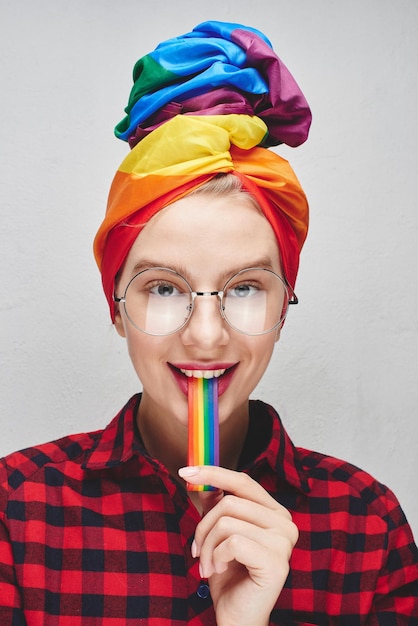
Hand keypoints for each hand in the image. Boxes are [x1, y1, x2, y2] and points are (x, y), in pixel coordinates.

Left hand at [178, 465, 297, 625]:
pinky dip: (216, 556)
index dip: (213, 473)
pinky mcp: (276, 562)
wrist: (236, 617)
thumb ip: (215, 504)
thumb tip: (201, 477)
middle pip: (230, 502)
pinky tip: (218, 570)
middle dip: (203, 526)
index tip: (185, 470)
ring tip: (208, 564)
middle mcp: (285, 523)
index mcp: (274, 512)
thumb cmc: (228, 576)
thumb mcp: (217, 534)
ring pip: (227, 521)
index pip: (243, 481)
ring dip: (207, 545)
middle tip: (195, 549)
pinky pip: (232, 542)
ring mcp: (284, 542)